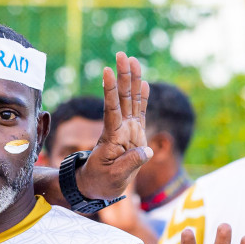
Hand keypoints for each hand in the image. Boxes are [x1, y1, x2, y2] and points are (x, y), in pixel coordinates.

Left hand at [78, 52, 152, 200]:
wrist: (97, 188)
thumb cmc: (102, 183)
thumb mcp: (114, 177)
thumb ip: (130, 164)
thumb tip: (147, 151)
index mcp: (113, 137)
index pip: (111, 109)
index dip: (110, 90)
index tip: (107, 71)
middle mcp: (121, 129)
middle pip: (123, 98)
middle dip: (124, 76)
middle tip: (122, 55)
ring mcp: (128, 130)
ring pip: (132, 101)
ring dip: (132, 81)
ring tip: (132, 60)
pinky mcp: (135, 135)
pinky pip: (140, 113)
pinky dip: (143, 98)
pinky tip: (144, 83)